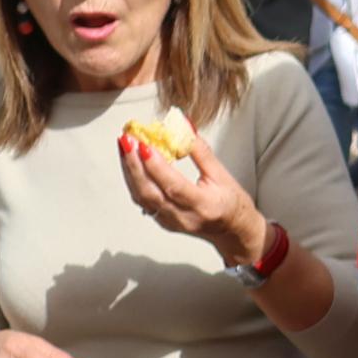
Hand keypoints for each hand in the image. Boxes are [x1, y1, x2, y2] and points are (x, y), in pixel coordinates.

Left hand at [116, 116, 265, 265]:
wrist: (233, 231)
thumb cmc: (232, 203)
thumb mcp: (222, 175)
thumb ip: (201, 151)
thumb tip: (184, 127)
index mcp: (204, 205)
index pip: (174, 186)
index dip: (157, 165)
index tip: (145, 144)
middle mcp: (184, 217)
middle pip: (150, 193)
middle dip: (134, 165)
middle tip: (127, 141)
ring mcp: (170, 221)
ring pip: (141, 197)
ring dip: (129, 170)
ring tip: (124, 147)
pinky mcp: (161, 221)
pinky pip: (141, 200)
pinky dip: (133, 180)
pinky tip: (130, 163)